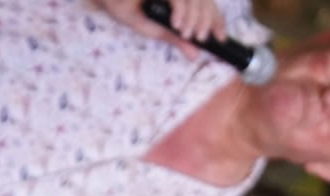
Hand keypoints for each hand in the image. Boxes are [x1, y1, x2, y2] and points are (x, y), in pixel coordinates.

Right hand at [94, 0, 223, 57]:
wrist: (109, 1)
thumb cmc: (131, 11)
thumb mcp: (157, 29)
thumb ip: (177, 39)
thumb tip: (195, 55)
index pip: (206, 5)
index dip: (216, 20)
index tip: (220, 37)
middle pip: (204, 0)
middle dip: (206, 21)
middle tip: (201, 38)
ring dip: (194, 18)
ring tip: (188, 34)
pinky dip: (181, 10)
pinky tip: (177, 24)